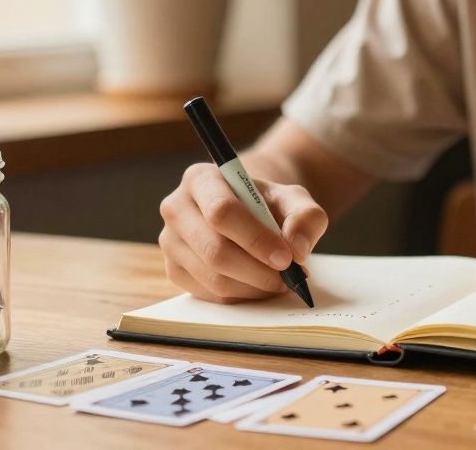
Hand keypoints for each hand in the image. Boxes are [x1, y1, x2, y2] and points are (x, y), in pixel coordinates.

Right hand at [159, 163, 328, 303]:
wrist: (246, 213)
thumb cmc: (267, 204)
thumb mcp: (293, 199)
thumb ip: (305, 216)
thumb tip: (297, 248)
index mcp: (201, 178)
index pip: (222, 212)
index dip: (256, 239)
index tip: (286, 258)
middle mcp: (176, 208)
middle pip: (215, 250)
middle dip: (258, 270)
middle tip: (289, 277)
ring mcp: (170, 242)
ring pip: (213, 278)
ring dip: (254, 287)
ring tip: (280, 281)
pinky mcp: (174, 270)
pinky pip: (209, 294)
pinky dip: (241, 296)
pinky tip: (259, 285)